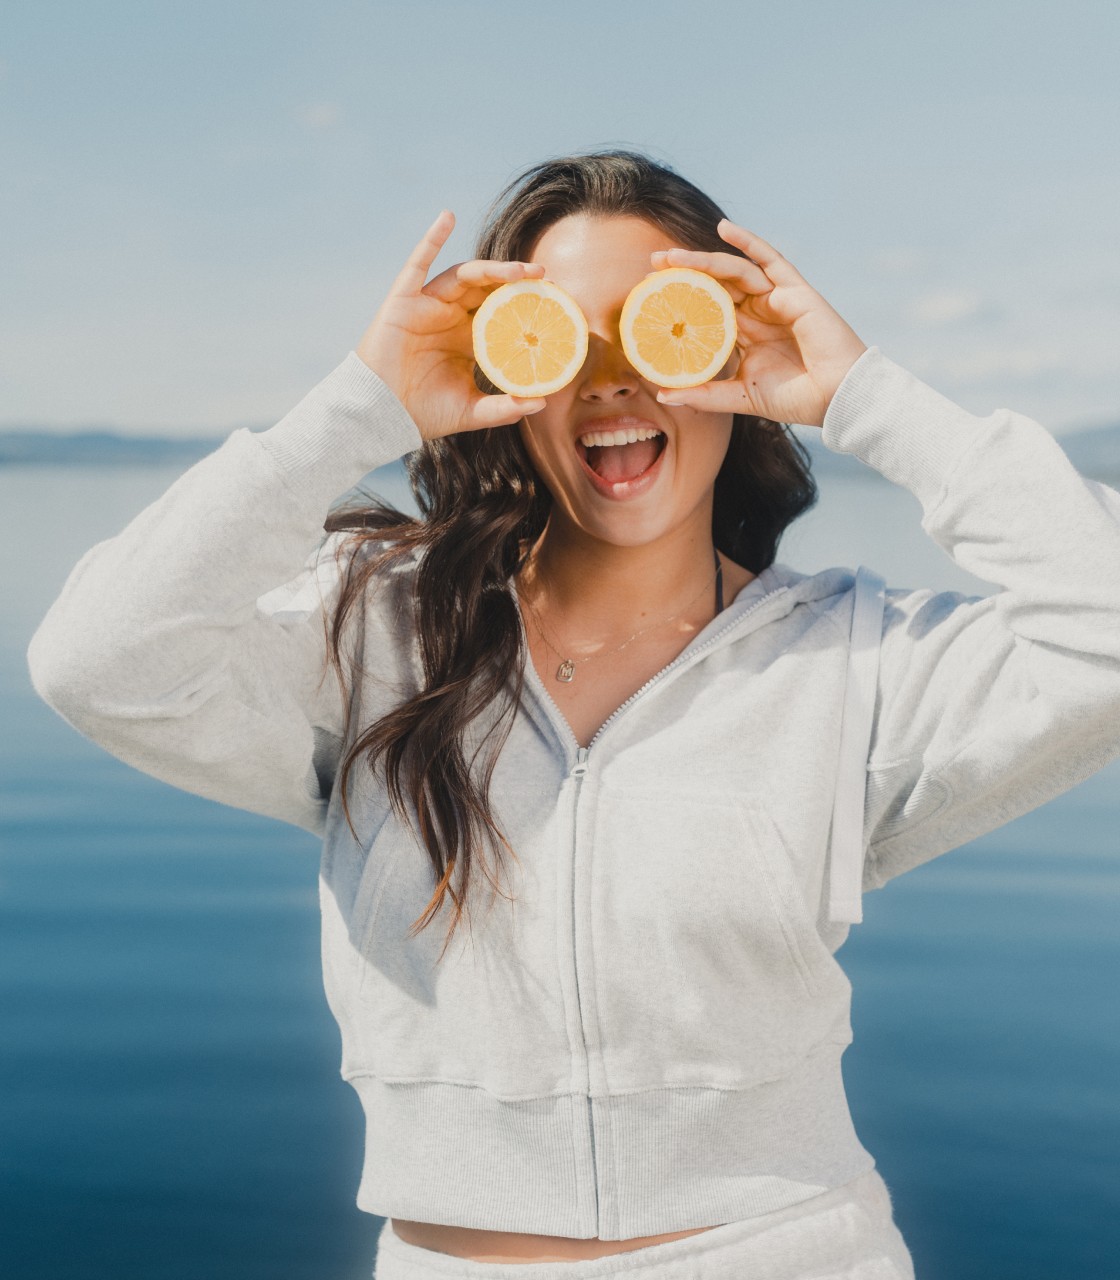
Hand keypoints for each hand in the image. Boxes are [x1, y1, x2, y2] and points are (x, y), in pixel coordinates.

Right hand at [355, 211, 547, 440]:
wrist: (381, 415)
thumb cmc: (424, 413)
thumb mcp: (472, 412)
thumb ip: (505, 407)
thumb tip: (542, 402)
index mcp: (468, 340)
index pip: (503, 312)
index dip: (526, 304)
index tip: (556, 302)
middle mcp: (450, 318)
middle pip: (488, 289)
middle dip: (516, 281)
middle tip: (545, 279)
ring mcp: (427, 306)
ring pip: (464, 276)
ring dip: (492, 268)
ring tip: (521, 271)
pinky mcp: (403, 300)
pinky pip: (417, 263)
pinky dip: (431, 238)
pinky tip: (447, 217)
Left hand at [648, 220, 866, 427]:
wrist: (836, 399)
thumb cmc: (796, 399)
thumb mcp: (741, 397)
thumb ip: (705, 394)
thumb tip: (663, 394)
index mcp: (748, 334)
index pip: (708, 309)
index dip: (682, 299)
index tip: (650, 296)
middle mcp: (760, 312)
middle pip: (716, 284)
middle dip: (684, 272)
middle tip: (651, 265)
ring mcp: (777, 299)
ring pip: (734, 271)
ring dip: (701, 260)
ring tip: (669, 257)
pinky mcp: (795, 291)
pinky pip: (769, 259)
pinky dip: (749, 241)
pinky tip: (724, 228)